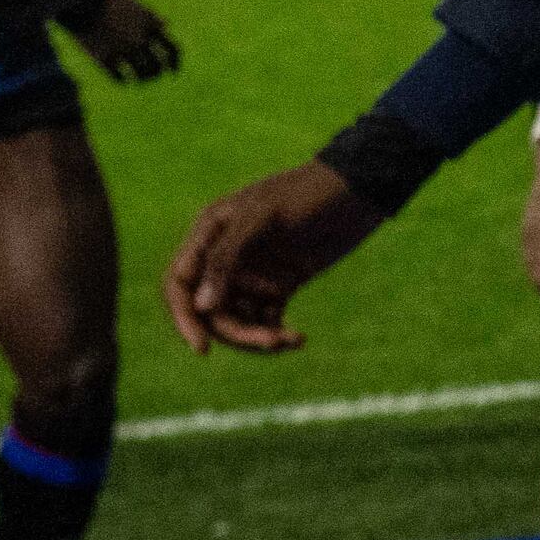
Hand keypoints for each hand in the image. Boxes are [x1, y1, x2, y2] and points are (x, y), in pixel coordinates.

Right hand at [67, 0, 181, 83]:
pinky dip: (123, 81)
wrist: (81, 0)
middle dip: (156, 73)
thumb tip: (166, 24)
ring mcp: (123, 49)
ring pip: (141, 74)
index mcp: (149, 25)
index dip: (175, 62)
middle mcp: (140, 39)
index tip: (174, 71)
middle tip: (151, 76)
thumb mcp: (133, 3)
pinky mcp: (104, 57)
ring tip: (138, 81)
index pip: (172, 48)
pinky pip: (119, 78)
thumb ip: (151, 15)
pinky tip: (122, 80)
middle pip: (157, 66)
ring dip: (141, 80)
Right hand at [163, 160, 385, 353]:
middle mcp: (226, 256)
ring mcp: (253, 272)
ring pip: (238, 319)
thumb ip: (226, 260)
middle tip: (272, 341)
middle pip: (211, 310)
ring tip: (291, 340)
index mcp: (210, 234)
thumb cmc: (308, 193)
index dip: (185, 318)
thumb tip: (201, 307)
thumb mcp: (262, 218)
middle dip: (236, 331)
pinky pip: (265, 319)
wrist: (359, 191)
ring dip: (258, 336)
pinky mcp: (279, 285)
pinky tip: (297, 338)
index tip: (203, 348)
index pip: (180, 284)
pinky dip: (276, 333)